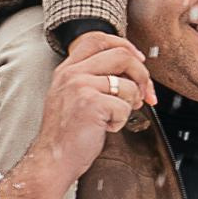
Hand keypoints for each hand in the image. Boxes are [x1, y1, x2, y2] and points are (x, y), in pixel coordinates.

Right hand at [0, 34, 151, 198]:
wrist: (52, 160)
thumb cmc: (69, 134)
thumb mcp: (75, 97)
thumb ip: (96, 79)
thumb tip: (136, 71)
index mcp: (67, 69)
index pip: (98, 38)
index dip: (124, 45)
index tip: (138, 60)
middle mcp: (71, 73)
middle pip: (122, 55)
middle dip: (142, 76)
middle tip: (145, 95)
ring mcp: (80, 86)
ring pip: (128, 84)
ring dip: (130, 104)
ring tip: (114, 117)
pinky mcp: (90, 103)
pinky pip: (125, 107)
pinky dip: (121, 121)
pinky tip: (105, 128)